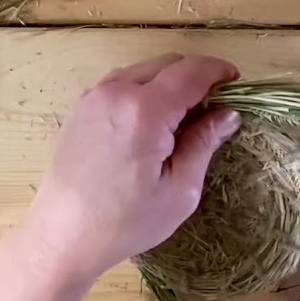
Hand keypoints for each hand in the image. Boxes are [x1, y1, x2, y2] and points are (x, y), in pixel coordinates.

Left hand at [22, 54, 241, 282]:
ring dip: (169, 82)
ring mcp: (94, 96)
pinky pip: (121, 84)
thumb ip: (204, 143)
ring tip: (184, 117)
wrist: (62, 236)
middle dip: (196, 77)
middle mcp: (116, 92)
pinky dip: (144, 90)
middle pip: (167, 64)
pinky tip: (152, 122)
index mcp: (145, 111)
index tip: (237, 84)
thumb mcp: (179, 191)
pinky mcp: (81, 108)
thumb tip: (227, 114)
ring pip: (143, 70)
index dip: (219, 72)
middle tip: (214, 107)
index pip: (191, 72)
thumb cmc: (124, 222)